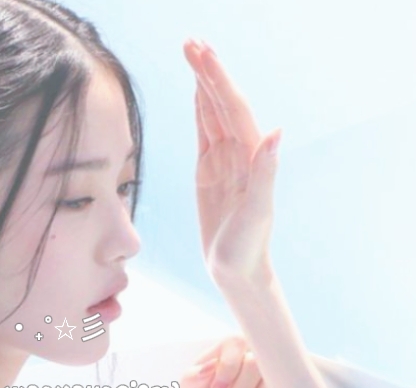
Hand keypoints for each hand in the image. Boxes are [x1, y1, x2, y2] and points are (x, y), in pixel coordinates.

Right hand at [183, 39, 281, 285]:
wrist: (236, 269)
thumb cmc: (248, 246)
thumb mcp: (257, 212)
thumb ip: (265, 173)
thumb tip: (275, 132)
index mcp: (251, 156)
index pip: (233, 108)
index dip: (218, 79)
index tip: (202, 53)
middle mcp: (240, 152)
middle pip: (222, 103)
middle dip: (207, 71)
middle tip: (190, 41)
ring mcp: (224, 161)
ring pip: (212, 113)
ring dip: (202, 84)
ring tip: (191, 55)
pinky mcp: (209, 172)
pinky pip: (204, 133)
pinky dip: (200, 110)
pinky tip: (196, 93)